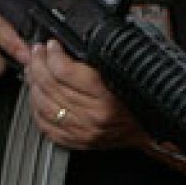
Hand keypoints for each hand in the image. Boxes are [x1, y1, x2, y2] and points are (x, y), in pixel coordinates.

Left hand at [23, 39, 146, 149]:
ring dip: (33, 85)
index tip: (52, 45)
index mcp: (106, 96)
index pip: (65, 71)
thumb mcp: (125, 72)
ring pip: (43, 104)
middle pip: (50, 86)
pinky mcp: (76, 141)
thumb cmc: (142, 99)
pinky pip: (45, 125)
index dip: (53, 54)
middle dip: (38, 64)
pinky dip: (35, 109)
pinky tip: (36, 97)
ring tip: (33, 71)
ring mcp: (82, 130)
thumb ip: (100, 58)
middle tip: (37, 53)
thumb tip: (73, 43)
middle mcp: (93, 115)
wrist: (152, 130)